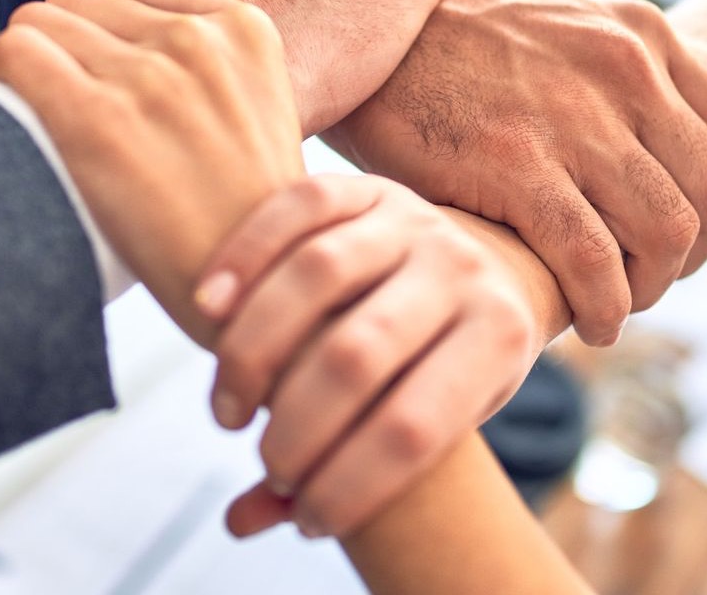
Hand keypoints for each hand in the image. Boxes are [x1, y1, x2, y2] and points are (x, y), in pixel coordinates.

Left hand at [0, 0, 303, 341]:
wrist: (256, 295)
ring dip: (23, 61)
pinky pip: (10, 53)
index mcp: (246, 30)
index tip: (96, 70)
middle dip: (62, 46)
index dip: (102, 24)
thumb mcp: (262, 114)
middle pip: (79, 1)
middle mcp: (199, 40)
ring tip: (29, 111)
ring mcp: (149, 76)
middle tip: (59, 102)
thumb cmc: (249, 221)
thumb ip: (211, 68)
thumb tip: (125, 51)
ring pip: (38, 21)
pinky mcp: (96, 118)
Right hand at [196, 174, 536, 539]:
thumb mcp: (439, 420)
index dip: (351, 486)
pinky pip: (298, 206)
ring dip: (253, 351)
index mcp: (499, 336)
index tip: (311, 519)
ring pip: (318, 274)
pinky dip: (244, 256)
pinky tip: (206, 309)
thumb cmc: (452, 365)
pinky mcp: (370, 186)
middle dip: (296, 428)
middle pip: (357, 354)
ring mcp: (415, 218)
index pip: (414, 427)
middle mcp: (463, 269)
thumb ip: (351, 468)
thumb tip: (244, 520)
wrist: (492, 266)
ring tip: (229, 410)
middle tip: (266, 460)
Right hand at [322, 0, 706, 346]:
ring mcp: (573, 116)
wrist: (369, 37)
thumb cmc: (463, 53)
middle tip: (648, 277)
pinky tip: (587, 321)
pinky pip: (594, 260)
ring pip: (667, 233)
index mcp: (644, 36)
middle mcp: (625, 69)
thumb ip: (626, 84)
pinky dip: (605, 307)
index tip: (701, 239)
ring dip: (650, 288)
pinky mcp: (515, 163)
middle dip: (694, 257)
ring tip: (616, 302)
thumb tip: (673, 164)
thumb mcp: (567, 35)